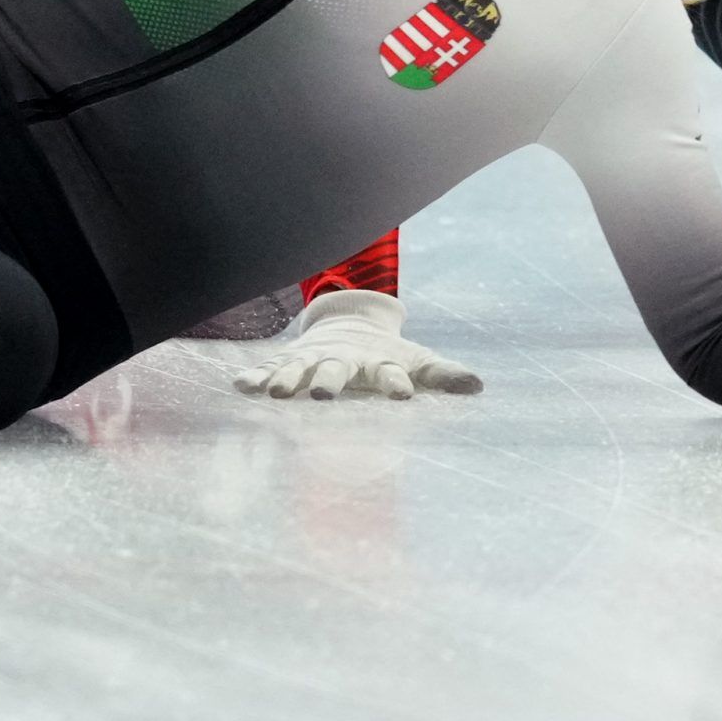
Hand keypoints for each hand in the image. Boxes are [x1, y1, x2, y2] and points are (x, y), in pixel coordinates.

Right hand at [232, 290, 483, 400]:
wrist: (349, 323)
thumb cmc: (387, 355)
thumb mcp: (418, 362)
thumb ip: (444, 375)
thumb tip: (479, 386)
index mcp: (379, 363)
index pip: (391, 374)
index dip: (397, 383)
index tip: (403, 396)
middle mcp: (344, 360)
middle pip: (337, 370)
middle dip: (330, 382)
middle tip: (325, 397)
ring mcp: (314, 359)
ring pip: (299, 370)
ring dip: (288, 381)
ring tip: (278, 394)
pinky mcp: (290, 361)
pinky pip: (270, 369)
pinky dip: (257, 376)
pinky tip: (243, 386)